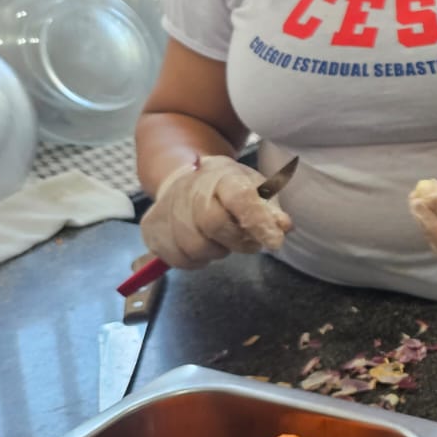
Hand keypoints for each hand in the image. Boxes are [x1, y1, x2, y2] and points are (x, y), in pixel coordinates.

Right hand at [140, 155, 292, 269]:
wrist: (184, 179)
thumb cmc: (227, 187)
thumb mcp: (254, 187)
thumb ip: (270, 208)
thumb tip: (284, 227)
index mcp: (221, 175)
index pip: (240, 198)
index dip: (258, 221)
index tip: (275, 243)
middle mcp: (189, 189)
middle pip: (214, 224)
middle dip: (237, 240)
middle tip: (247, 240)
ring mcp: (166, 210)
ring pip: (196, 248)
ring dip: (216, 251)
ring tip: (220, 237)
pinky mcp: (151, 230)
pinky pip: (180, 260)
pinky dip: (197, 260)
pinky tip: (201, 243)